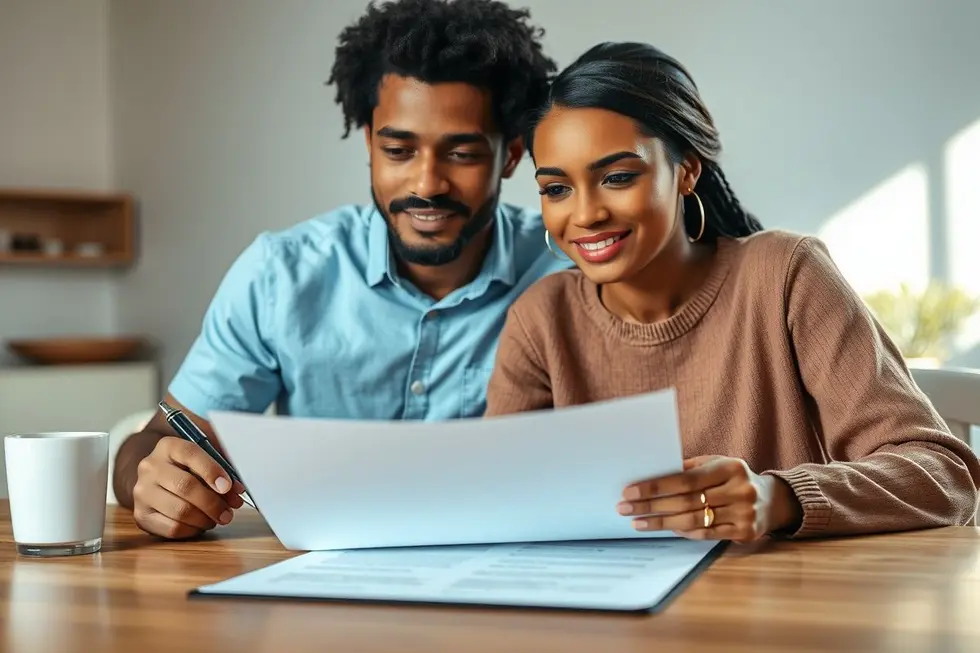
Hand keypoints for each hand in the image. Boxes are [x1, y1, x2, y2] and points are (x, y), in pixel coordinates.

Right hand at [132, 436, 245, 538]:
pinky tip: (201, 523)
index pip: (191, 454)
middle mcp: (150, 467)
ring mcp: (142, 492)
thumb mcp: (207, 451)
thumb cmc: (190, 465)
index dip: (212, 471)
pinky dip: (193, 530)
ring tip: (218, 517)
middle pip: (185, 486)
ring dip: (206, 518)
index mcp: (168, 446)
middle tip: (229, 511)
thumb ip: (223, 461)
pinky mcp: (141, 515)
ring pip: (180, 511)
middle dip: (213, 502)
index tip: (228, 486)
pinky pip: (172, 529)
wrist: (159, 477)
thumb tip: (238, 487)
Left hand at [616, 455, 801, 542]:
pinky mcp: (745, 532)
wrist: (772, 501)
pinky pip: (706, 534)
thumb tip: (651, 473)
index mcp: (730, 467)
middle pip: (685, 501)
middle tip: (625, 508)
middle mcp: (739, 490)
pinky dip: (683, 532)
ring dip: (661, 522)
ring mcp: (744, 513)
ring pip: (693, 520)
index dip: (655, 486)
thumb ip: (689, 468)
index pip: (685, 479)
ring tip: (637, 522)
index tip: (630, 490)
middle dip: (651, 505)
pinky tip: (665, 529)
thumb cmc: (733, 479)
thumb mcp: (716, 464)